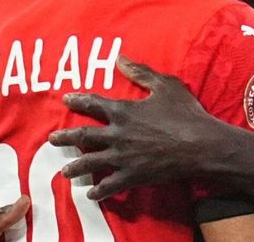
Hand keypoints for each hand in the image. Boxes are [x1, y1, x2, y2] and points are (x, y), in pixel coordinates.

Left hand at [49, 56, 229, 199]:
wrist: (201, 145)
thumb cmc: (185, 113)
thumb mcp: (165, 85)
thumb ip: (140, 72)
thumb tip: (120, 58)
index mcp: (123, 111)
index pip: (93, 104)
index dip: (78, 100)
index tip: (66, 100)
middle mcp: (117, 135)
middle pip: (83, 136)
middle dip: (65, 137)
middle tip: (52, 139)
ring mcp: (123, 157)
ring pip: (91, 163)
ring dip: (75, 167)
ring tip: (65, 172)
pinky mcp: (133, 175)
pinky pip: (110, 185)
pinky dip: (99, 191)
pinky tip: (91, 194)